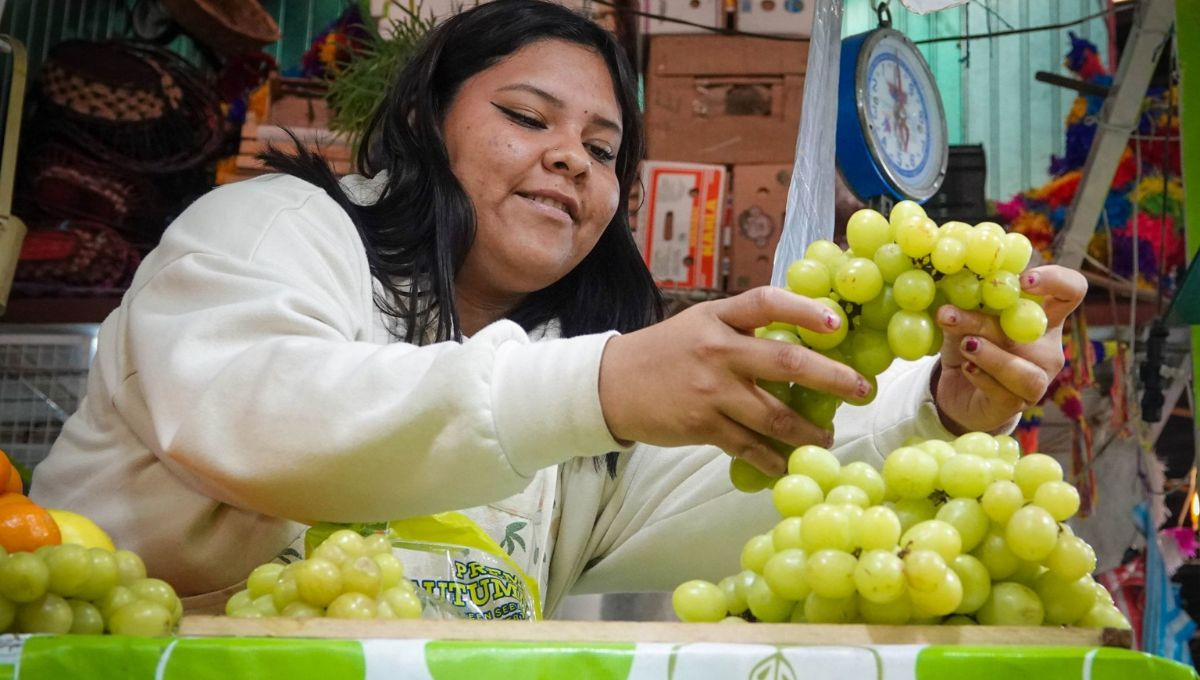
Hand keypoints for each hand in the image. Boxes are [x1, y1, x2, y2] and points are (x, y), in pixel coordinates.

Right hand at [599, 287, 867, 475]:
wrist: (610, 385)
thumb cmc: (663, 353)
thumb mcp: (699, 325)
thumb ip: (741, 328)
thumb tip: (799, 339)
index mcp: (717, 318)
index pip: (767, 303)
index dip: (805, 310)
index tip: (837, 324)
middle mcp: (717, 350)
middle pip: (786, 363)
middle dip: (832, 378)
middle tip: (860, 390)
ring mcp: (710, 390)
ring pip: (774, 414)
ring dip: (808, 431)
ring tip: (827, 437)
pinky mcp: (701, 425)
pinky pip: (748, 445)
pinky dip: (772, 458)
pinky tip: (787, 463)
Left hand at [932, 265, 1086, 434]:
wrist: (957, 391)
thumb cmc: (968, 345)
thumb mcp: (963, 320)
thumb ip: (964, 304)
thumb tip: (953, 286)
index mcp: (1042, 316)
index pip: (1071, 291)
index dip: (1057, 280)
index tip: (1023, 280)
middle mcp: (1047, 348)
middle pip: (1030, 329)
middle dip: (986, 320)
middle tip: (950, 313)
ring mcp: (1037, 378)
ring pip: (1026, 370)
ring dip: (991, 355)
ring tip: (965, 345)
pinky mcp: (1017, 404)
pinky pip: (1006, 392)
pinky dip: (982, 377)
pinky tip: (965, 368)